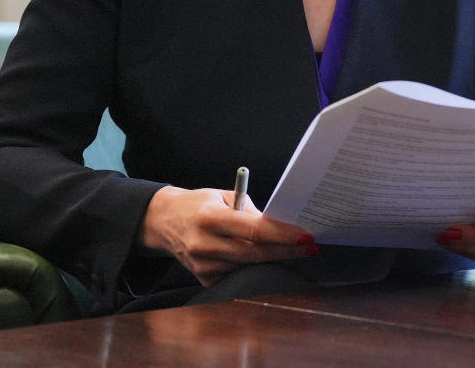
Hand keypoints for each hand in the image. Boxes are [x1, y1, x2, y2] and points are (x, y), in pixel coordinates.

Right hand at [138, 186, 318, 286]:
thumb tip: (279, 225)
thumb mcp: (223, 196)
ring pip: (249, 265)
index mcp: (209, 218)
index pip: (254, 230)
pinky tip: (259, 255)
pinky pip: (237, 273)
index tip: (305, 236)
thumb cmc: (199, 204)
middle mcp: (204, 244)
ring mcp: (202, 265)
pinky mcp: (204, 278)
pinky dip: (252, 265)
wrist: (165, 221)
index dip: (283, 235)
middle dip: (286, 251)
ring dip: (272, 258)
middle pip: (256, 253)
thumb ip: (249, 210)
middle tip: (309, 246)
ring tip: (290, 248)